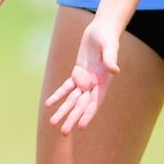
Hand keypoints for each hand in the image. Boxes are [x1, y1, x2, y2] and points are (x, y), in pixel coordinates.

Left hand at [43, 16, 119, 134]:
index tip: (81, 126)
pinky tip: (49, 104)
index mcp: (103, 82)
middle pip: (81, 105)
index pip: (95, 102)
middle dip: (72, 118)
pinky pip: (66, 87)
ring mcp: (85, 80)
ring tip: (52, 123)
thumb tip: (115, 70)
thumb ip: (110, 59)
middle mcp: (94, 84)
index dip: (88, 114)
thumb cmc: (108, 38)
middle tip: (63, 132)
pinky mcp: (77, 73)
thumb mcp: (110, 47)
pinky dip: (58, 95)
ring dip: (63, 111)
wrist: (101, 30)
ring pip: (72, 99)